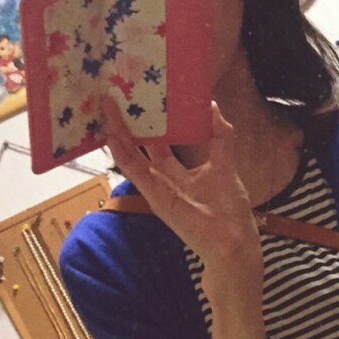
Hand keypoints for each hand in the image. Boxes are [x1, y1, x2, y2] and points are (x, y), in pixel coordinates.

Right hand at [101, 99, 260, 265]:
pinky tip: (111, 136)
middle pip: (141, 146)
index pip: (158, 143)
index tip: (141, 98)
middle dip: (129, 122)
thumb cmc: (230, 211)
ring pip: (132, 156)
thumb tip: (212, 106)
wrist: (233, 245)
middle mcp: (163, 180)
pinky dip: (123, 155)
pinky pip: (136, 173)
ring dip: (118, 132)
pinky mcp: (157, 198)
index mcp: (177, 173)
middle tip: (116, 93)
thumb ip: (220, 137)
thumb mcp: (225, 165)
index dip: (149, 122)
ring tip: (106, 105)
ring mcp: (158, 189)